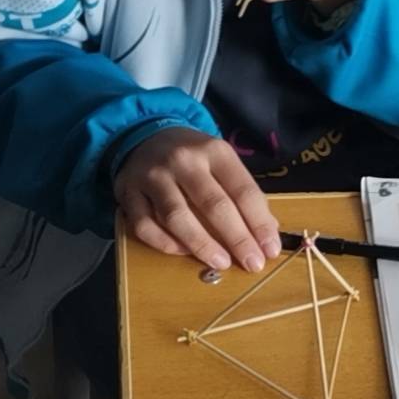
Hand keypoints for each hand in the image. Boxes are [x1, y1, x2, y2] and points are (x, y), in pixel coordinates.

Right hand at [113, 127, 281, 272]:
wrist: (146, 134)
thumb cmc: (194, 156)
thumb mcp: (223, 162)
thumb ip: (243, 193)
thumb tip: (266, 232)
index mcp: (215, 151)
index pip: (243, 191)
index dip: (259, 223)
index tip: (270, 249)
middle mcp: (184, 161)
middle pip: (214, 205)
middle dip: (237, 239)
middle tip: (252, 263)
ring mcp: (153, 176)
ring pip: (177, 217)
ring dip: (202, 245)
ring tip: (221, 263)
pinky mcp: (128, 192)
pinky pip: (145, 226)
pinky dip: (166, 244)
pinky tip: (183, 252)